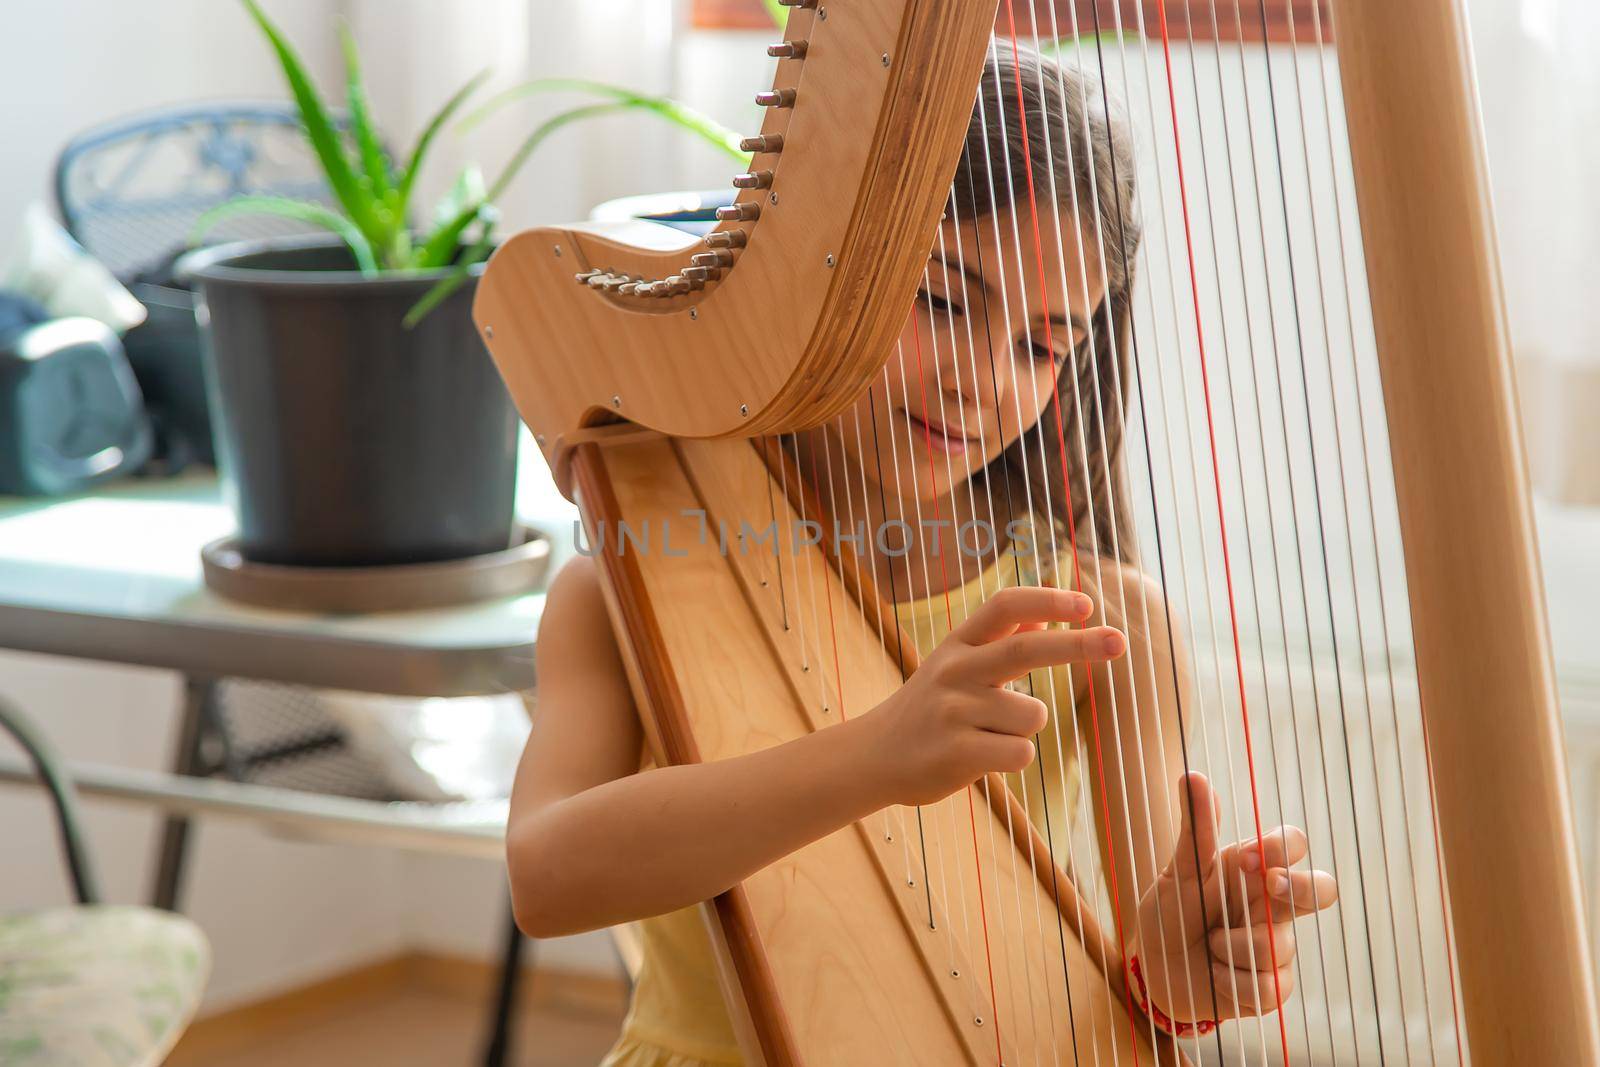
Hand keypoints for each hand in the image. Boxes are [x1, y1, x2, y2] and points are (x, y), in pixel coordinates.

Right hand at [867, 585, 1126, 806]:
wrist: (873, 756)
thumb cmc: (929, 709)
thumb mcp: (954, 664)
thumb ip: (997, 643)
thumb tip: (1045, 618)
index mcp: (958, 644)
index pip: (1004, 607)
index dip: (1047, 600)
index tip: (1087, 604)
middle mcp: (954, 670)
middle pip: (1026, 650)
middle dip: (1078, 645)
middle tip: (1120, 642)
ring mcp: (953, 711)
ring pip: (1032, 716)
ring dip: (1025, 729)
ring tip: (986, 735)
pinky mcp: (956, 752)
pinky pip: (1021, 753)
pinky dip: (1013, 758)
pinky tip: (981, 758)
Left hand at [1132, 772, 1337, 1025]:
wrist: (1157, 970)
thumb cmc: (1171, 914)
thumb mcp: (1178, 873)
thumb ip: (1193, 832)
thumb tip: (1193, 775)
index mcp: (1254, 871)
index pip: (1292, 845)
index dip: (1282, 848)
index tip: (1249, 859)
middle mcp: (1273, 905)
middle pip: (1323, 889)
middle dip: (1302, 888)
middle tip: (1269, 887)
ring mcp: (1278, 946)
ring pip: (1277, 944)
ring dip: (1230, 946)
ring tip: (1206, 944)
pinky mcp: (1273, 987)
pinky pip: (1268, 987)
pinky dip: (1230, 981)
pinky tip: (1214, 974)